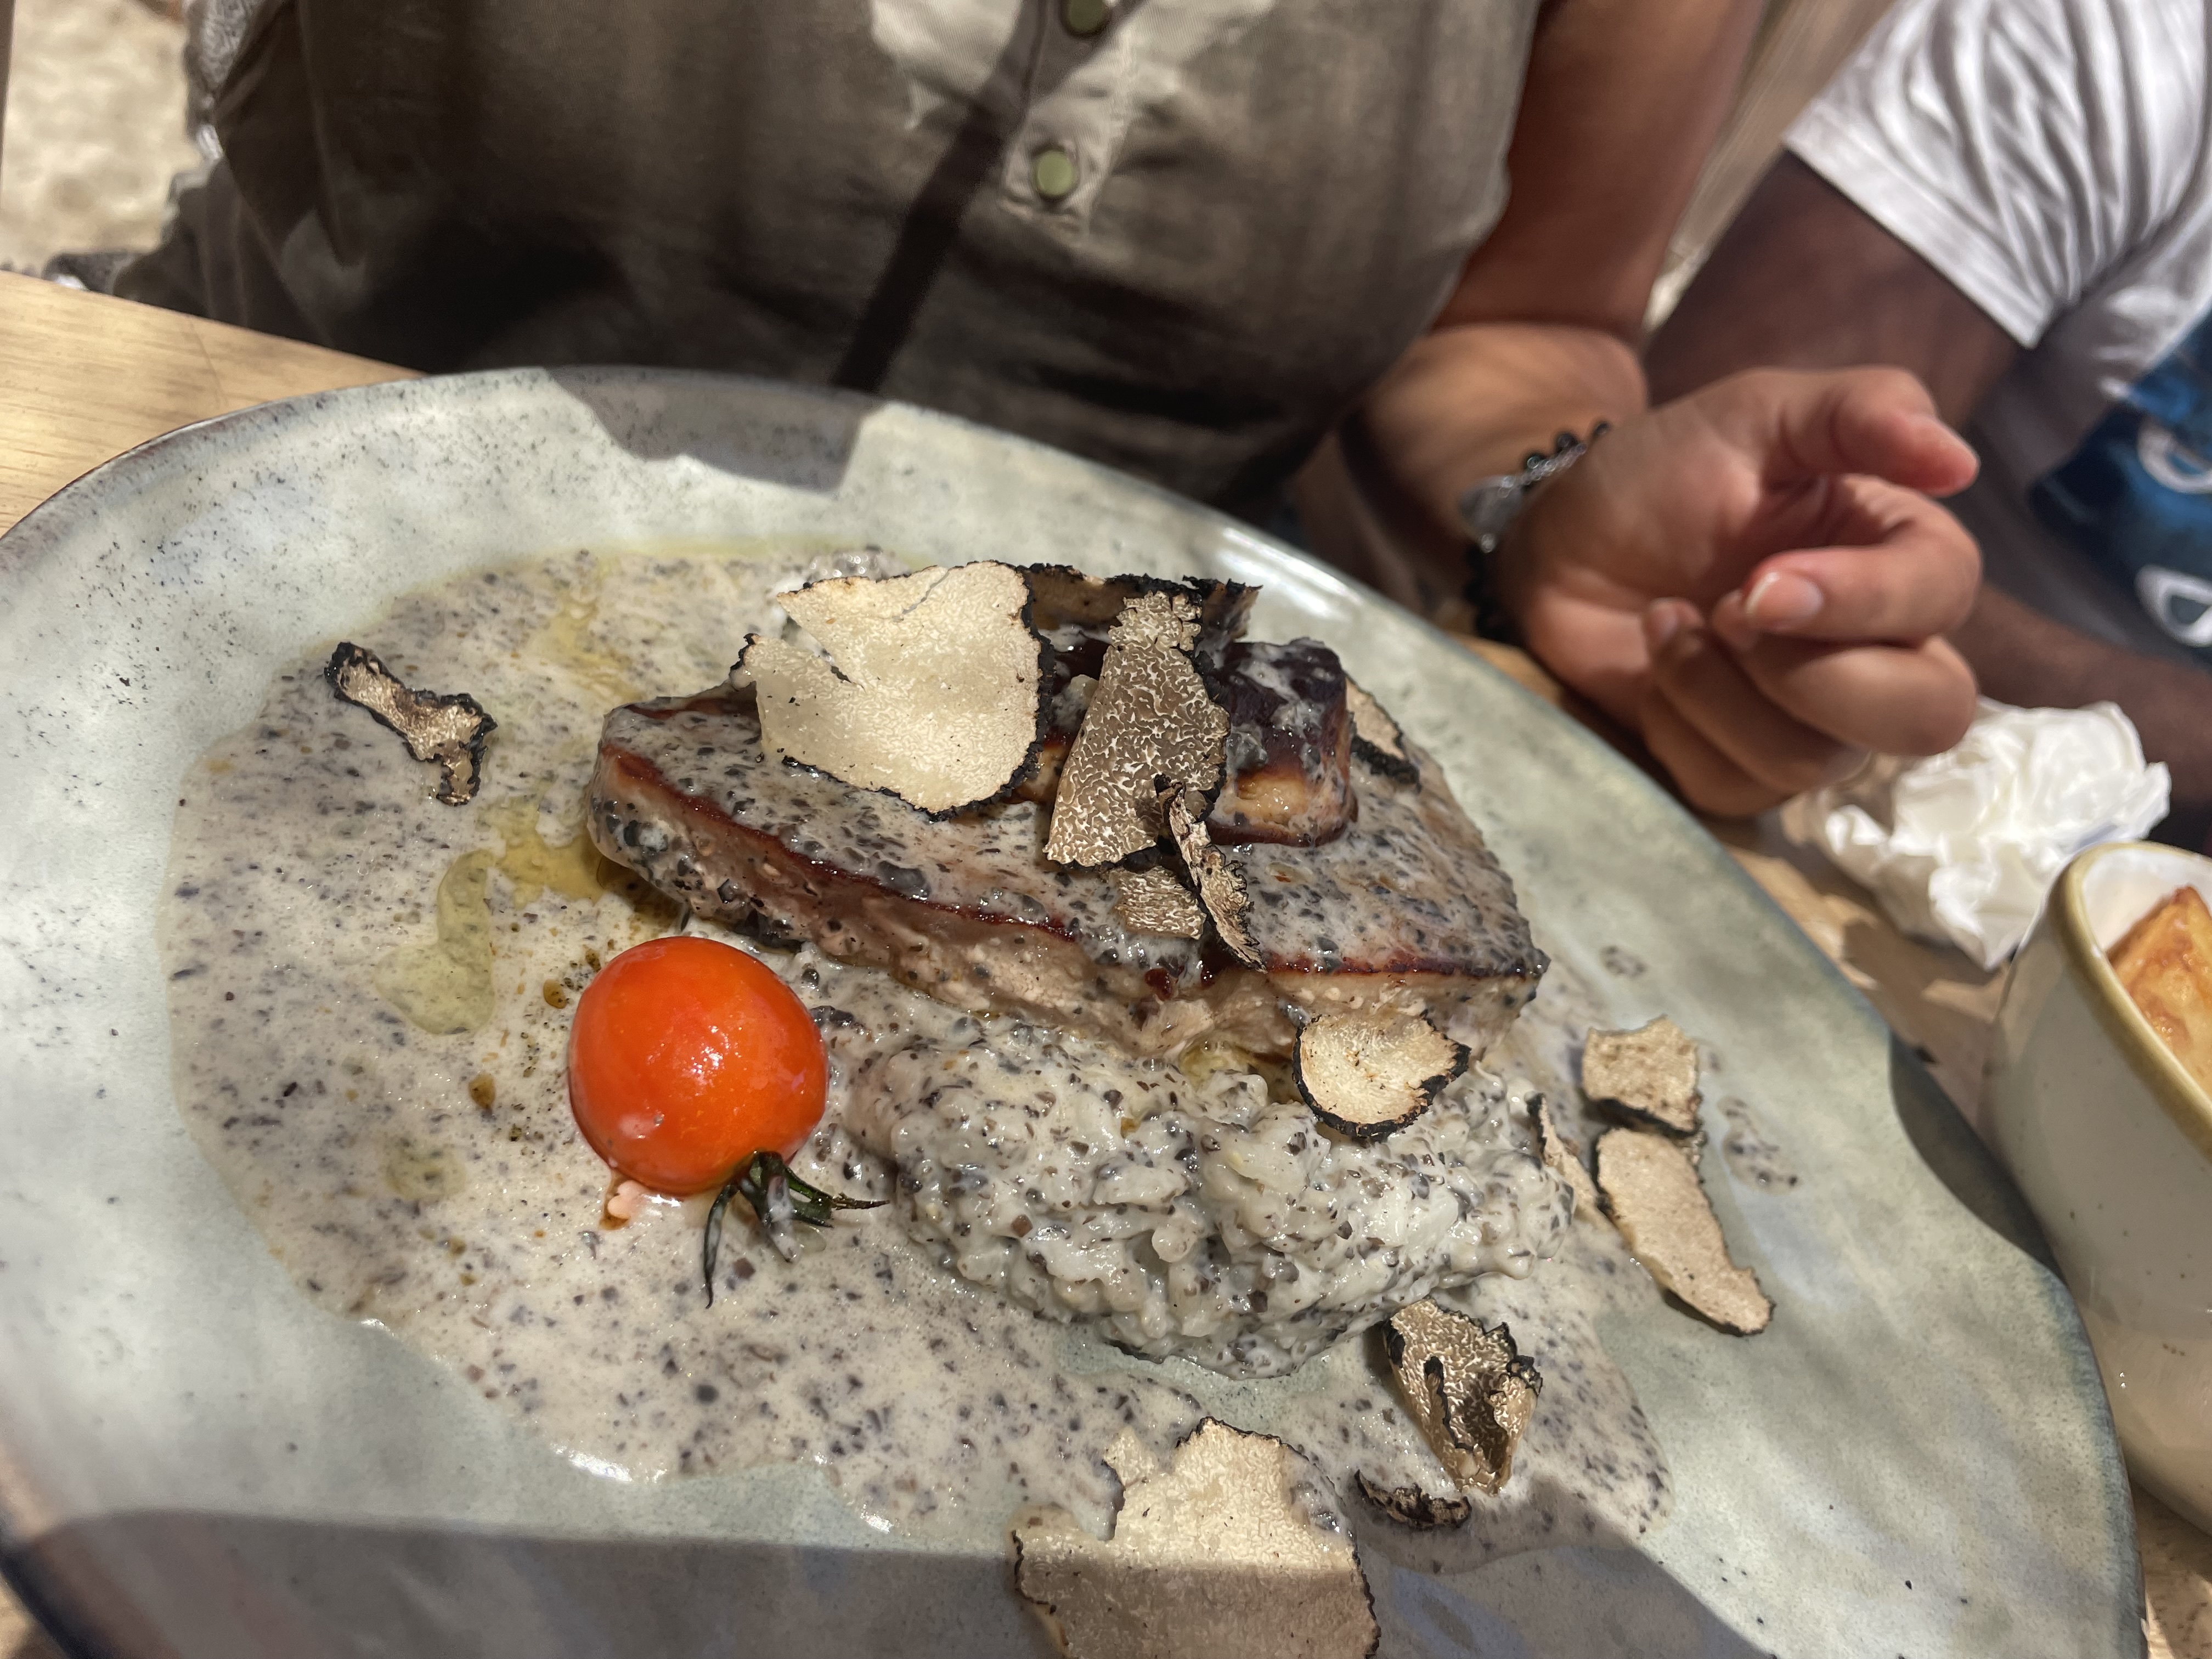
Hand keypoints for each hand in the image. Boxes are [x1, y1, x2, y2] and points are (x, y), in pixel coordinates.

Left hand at [1497, 367, 1982, 814]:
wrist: (1567, 538)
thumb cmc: (1669, 473)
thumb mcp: (1760, 413)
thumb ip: (1861, 412)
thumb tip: (1959, 461)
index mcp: (1903, 559)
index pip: (1944, 601)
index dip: (1861, 601)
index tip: (1758, 580)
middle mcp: (1880, 653)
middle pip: (1926, 717)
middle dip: (1813, 676)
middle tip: (1724, 611)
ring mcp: (1813, 722)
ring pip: (1811, 761)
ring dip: (1716, 688)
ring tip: (1668, 618)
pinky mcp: (1739, 768)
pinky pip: (1732, 788)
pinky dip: (1676, 725)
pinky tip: (1653, 666)